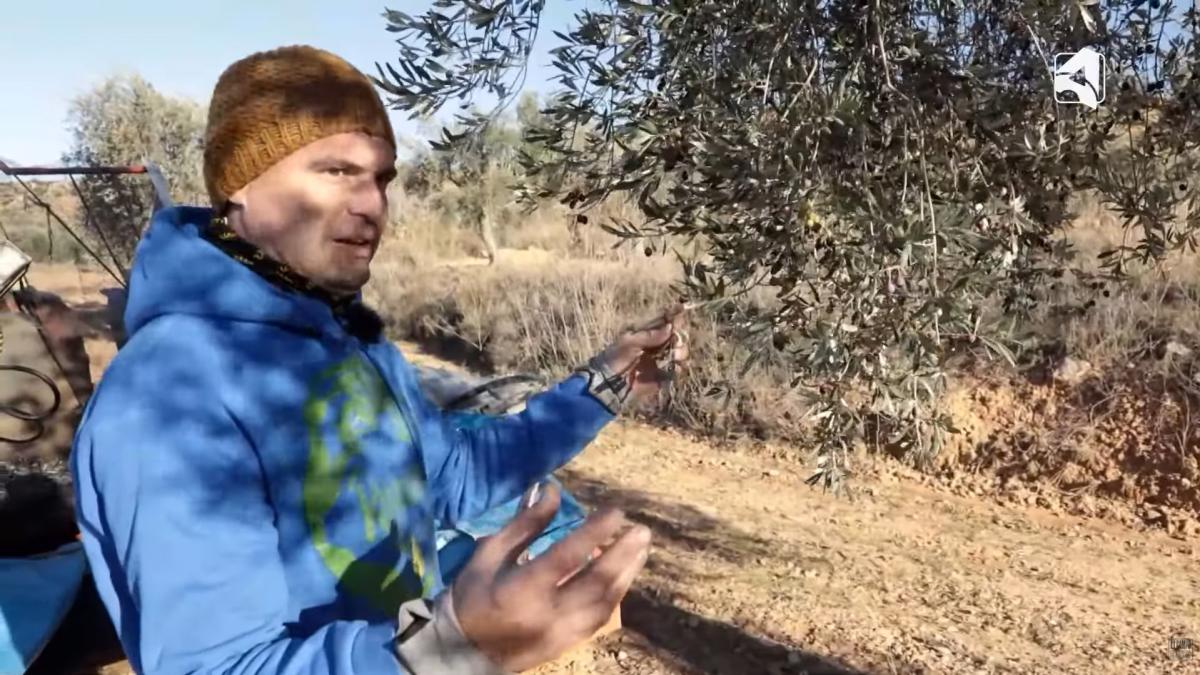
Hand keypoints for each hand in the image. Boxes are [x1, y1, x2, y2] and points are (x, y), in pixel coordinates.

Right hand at [451, 484, 650, 671]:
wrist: (464, 650)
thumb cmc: (473, 594)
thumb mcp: (490, 553)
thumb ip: (524, 524)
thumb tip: (552, 490)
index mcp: (521, 589)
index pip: (566, 557)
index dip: (593, 533)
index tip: (615, 512)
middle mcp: (546, 614)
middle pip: (595, 582)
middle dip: (622, 555)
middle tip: (641, 530)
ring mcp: (560, 633)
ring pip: (604, 603)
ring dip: (626, 574)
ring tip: (640, 548)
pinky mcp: (567, 643)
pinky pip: (599, 618)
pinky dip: (615, 595)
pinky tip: (624, 575)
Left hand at [598, 303, 689, 404]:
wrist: (608, 384)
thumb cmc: (614, 358)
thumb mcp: (629, 342)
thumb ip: (650, 335)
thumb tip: (669, 327)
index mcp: (645, 333)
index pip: (663, 321)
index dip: (674, 314)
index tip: (682, 309)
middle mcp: (655, 345)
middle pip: (676, 335)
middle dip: (679, 337)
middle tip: (676, 341)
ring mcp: (659, 360)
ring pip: (679, 352)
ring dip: (680, 352)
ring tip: (675, 356)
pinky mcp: (661, 376)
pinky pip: (676, 370)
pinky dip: (678, 367)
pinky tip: (675, 367)